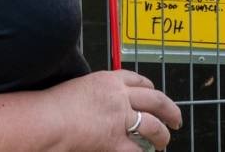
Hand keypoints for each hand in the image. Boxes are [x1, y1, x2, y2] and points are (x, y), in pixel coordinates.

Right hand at [52, 69, 181, 150]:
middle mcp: (119, 96)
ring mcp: (119, 118)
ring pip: (153, 125)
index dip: (151, 88)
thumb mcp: (79, 87)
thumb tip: (99, 101)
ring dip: (163, 134)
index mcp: (109, 80)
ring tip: (165, 140)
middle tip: (176, 118)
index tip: (154, 93)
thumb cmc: (53, 104)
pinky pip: (137, 149)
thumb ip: (96, 93)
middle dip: (170, 109)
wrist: (47, 119)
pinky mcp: (114, 140)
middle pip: (155, 99)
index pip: (138, 79)